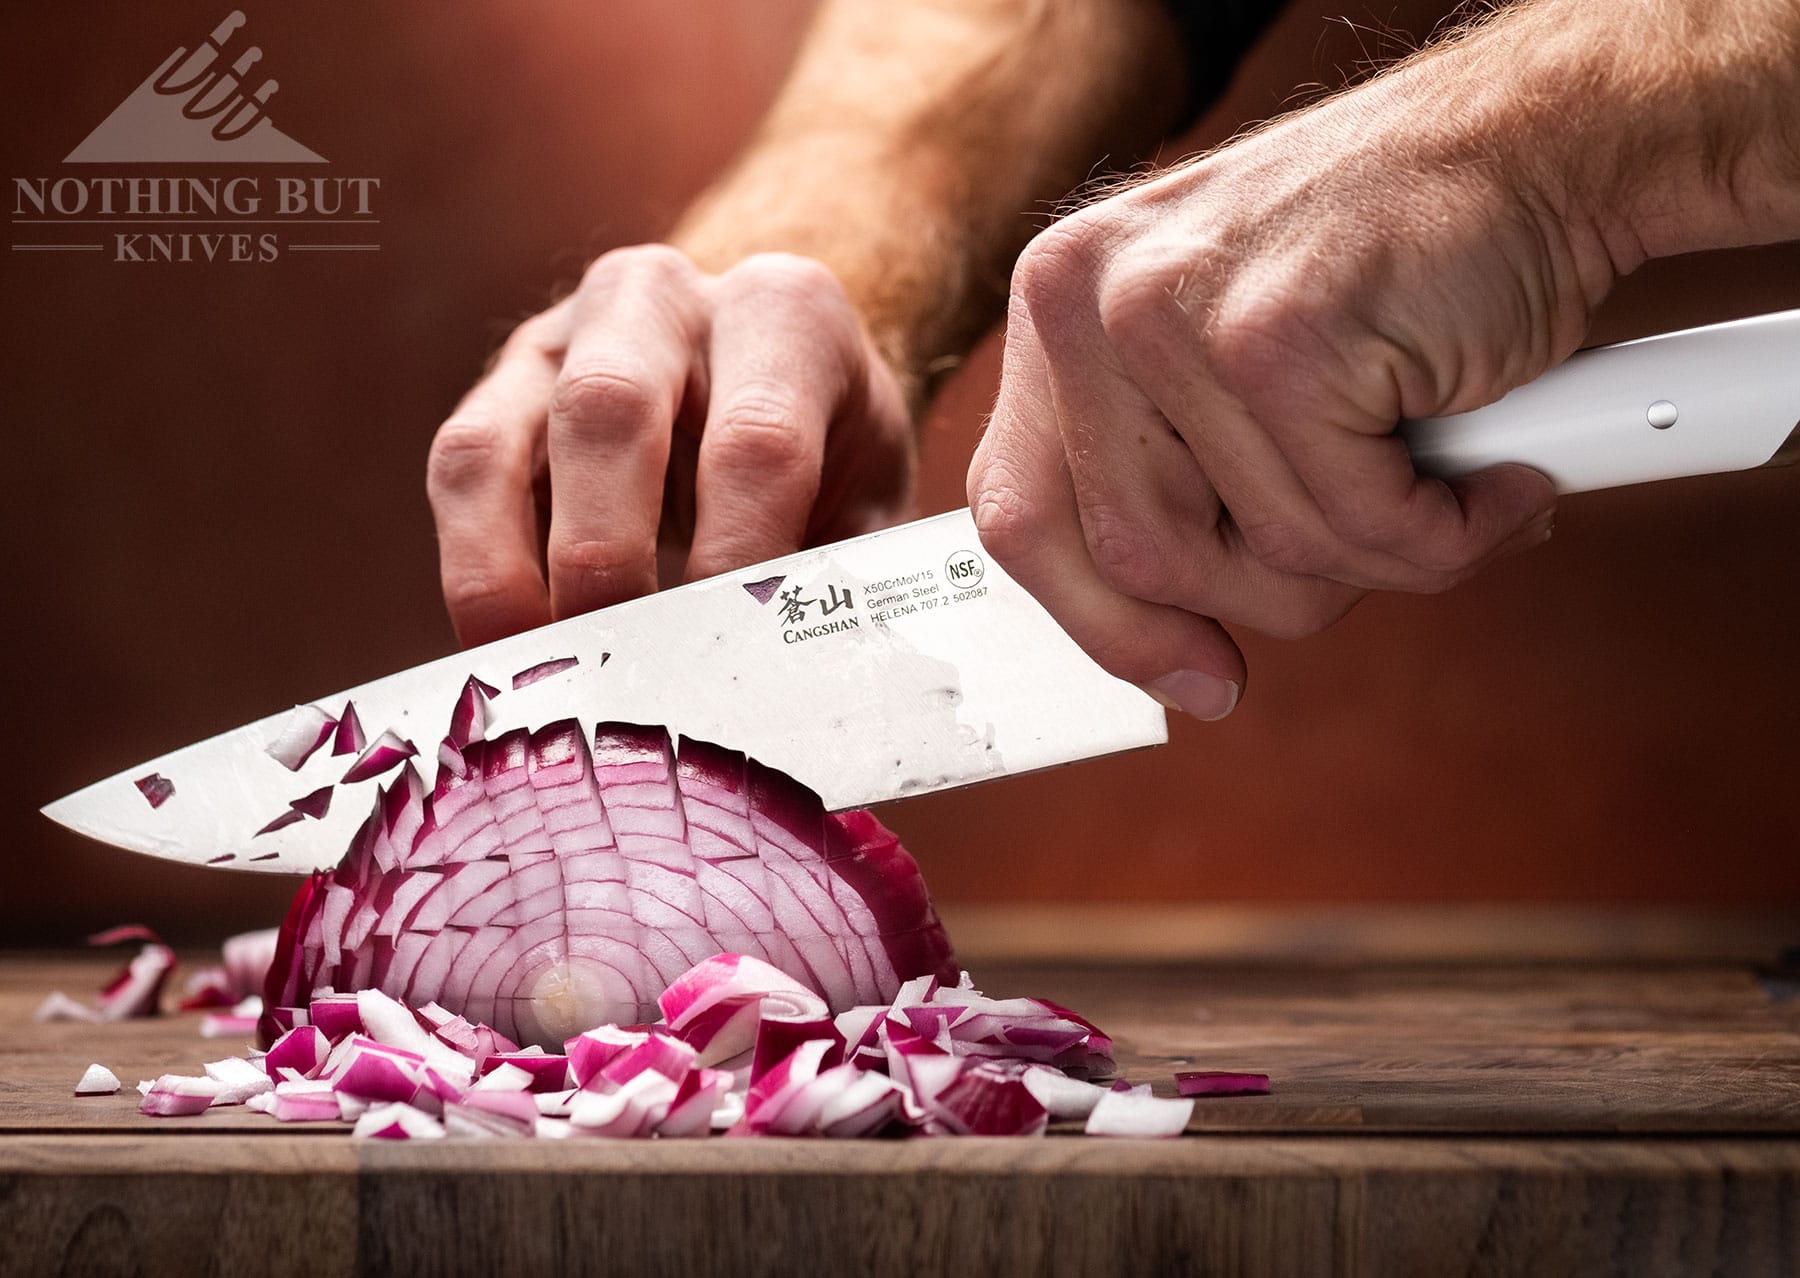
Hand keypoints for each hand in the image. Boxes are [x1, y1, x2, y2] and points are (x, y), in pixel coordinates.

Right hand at [428, 247, 913, 646]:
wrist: (775, 370)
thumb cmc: (830, 454)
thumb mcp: (871, 499)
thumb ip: (851, 583)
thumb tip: (817, 686)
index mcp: (785, 313)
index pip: (757, 442)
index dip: (736, 562)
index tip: (728, 660)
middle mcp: (662, 298)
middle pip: (607, 410)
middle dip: (605, 559)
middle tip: (622, 669)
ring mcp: (563, 337)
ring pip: (494, 444)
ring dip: (505, 578)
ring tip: (540, 678)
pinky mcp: (496, 391)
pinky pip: (457, 481)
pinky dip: (474, 575)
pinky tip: (507, 653)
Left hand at [968, 51, 1600, 719]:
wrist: (1531, 150)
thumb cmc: (1385, 276)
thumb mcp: (1223, 362)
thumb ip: (1166, 483)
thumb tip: (1175, 672)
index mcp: (1056, 313)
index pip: (1020, 517)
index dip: (1104, 625)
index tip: (1195, 674)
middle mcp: (1086, 303)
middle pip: (1143, 562)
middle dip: (1276, 590)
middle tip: (1373, 534)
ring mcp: (1174, 316)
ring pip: (1262, 558)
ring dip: (1381, 557)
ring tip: (1440, 479)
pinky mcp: (1280, 341)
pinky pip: (1358, 527)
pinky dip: (1448, 532)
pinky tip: (1490, 474)